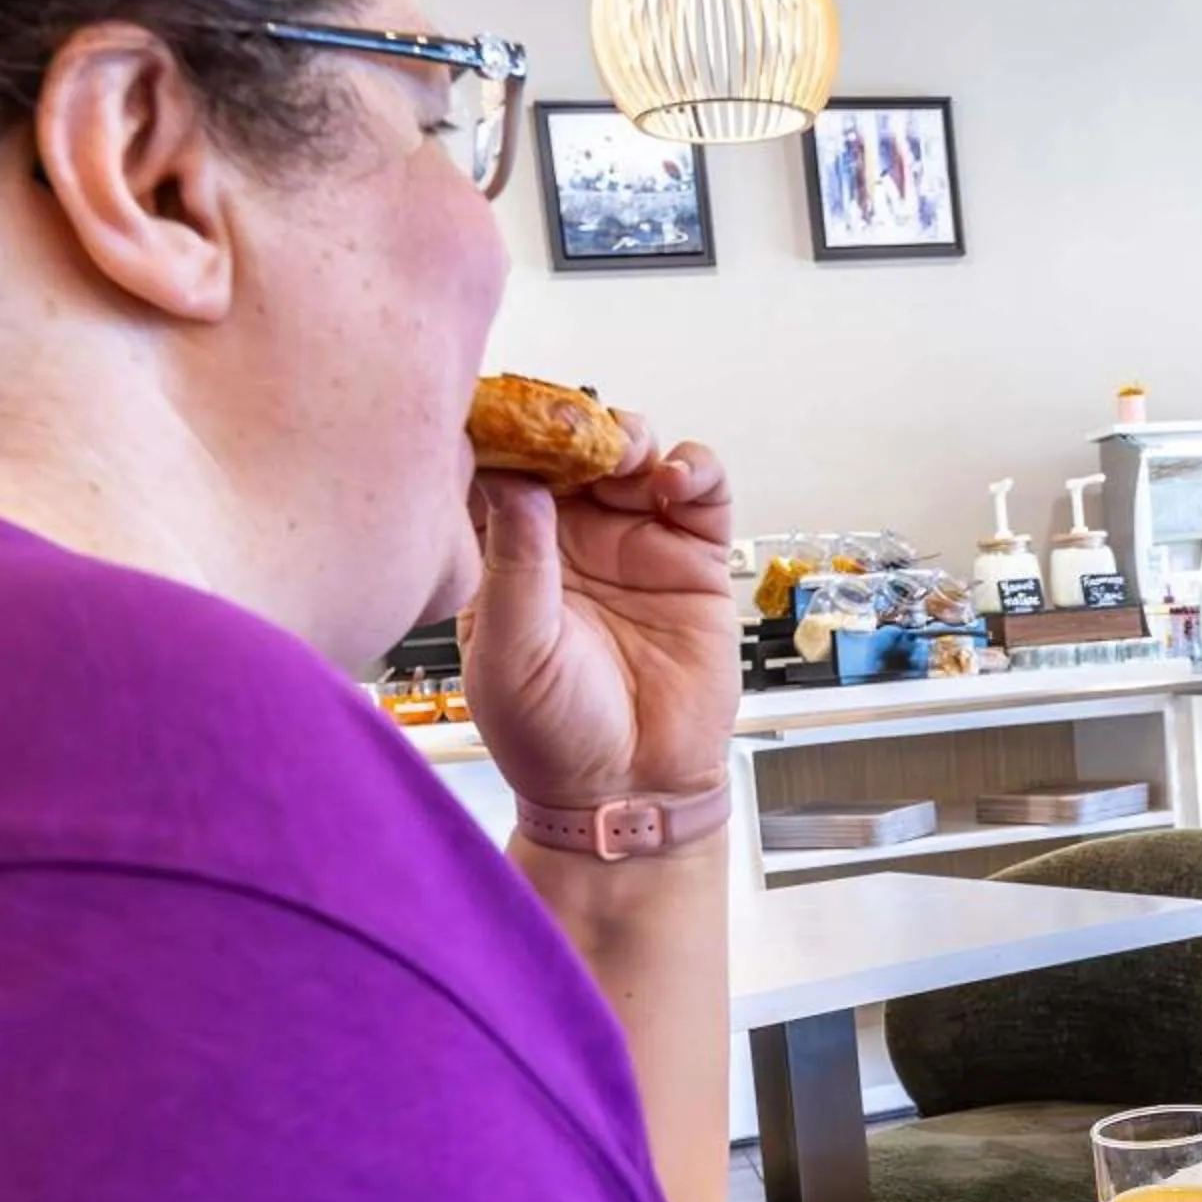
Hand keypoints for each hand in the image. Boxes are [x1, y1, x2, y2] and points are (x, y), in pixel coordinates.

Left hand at [460, 409, 738, 809]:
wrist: (629, 790)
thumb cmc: (551, 735)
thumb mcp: (510, 651)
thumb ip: (513, 563)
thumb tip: (514, 481)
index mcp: (506, 554)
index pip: (500, 468)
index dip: (503, 433)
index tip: (505, 412)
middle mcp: (568, 538)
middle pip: (569, 445)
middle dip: (571, 422)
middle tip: (571, 425)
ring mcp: (632, 541)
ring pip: (632, 454)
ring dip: (629, 435)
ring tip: (625, 451)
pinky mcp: (692, 556)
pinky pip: (701, 489)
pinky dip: (694, 466)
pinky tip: (675, 478)